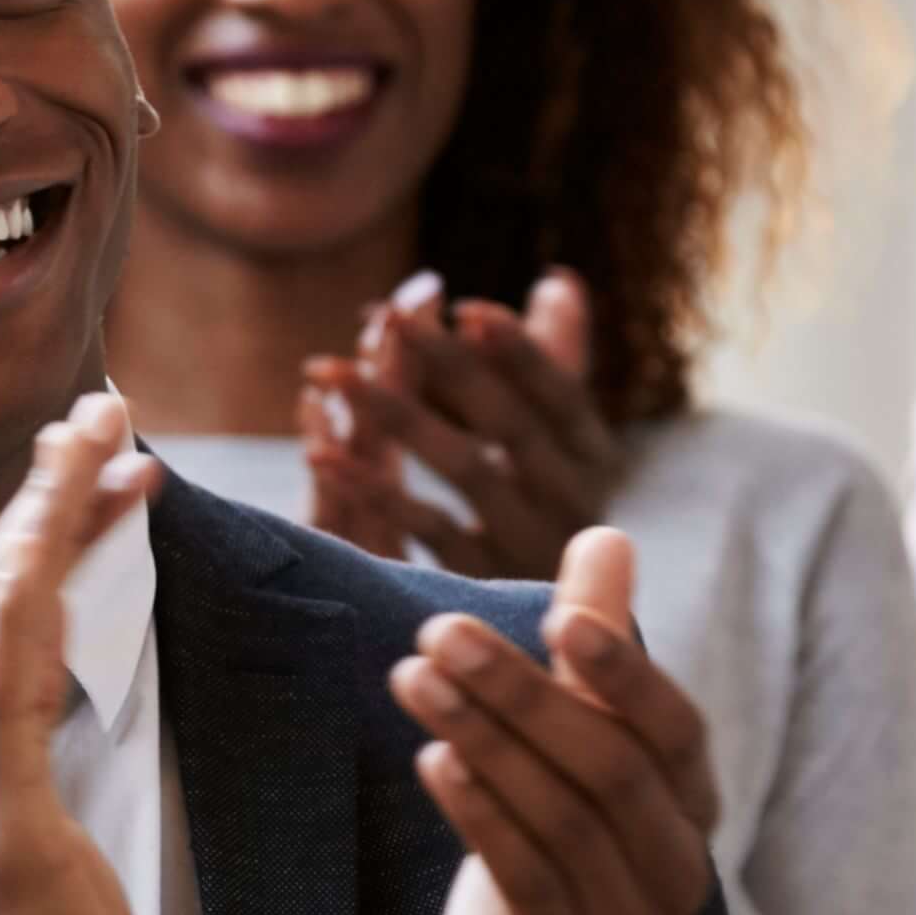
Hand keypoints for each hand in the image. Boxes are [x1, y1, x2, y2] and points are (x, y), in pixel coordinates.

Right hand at [0, 392, 161, 914]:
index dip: (38, 524)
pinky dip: (36, 605)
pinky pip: (9, 688)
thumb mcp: (50, 836)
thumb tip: (63, 679)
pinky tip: (64, 546)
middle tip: (101, 407)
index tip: (99, 455)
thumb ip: (39, 754)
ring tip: (102, 441)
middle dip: (43, 491)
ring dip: (47, 519)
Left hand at [304, 268, 623, 576]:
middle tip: (386, 315)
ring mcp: (528, 545)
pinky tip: (319, 450)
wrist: (561, 635)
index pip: (561, 392)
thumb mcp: (565, 446)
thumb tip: (557, 279)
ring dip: (394, 412)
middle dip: (446, 363)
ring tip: (329, 370)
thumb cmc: (549, 516)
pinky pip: (421, 531)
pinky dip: (372, 488)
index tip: (464, 306)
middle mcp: (574, 499)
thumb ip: (560, 363)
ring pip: (462, 469)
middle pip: (508, 422)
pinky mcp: (480, 587)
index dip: (521, 349)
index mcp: (596, 455)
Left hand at [391, 527, 721, 914]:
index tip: (555, 609)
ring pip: (559, 818)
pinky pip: (526, 881)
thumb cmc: (547, 887)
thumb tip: (605, 536)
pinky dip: (479, 813)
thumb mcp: (567, 769)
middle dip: (522, 691)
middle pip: (609, 765)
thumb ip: (590, 660)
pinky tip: (430, 760)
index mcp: (686, 818)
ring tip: (411, 679)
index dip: (622, 670)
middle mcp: (675, 877)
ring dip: (480, 738)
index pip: (675, 730)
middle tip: (437, 631)